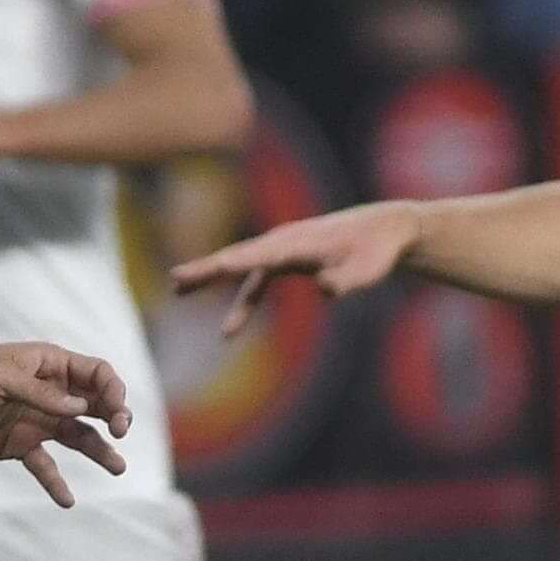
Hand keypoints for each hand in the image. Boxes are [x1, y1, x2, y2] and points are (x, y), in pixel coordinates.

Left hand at [0, 340, 132, 505]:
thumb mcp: (1, 378)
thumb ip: (42, 394)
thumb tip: (82, 407)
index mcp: (48, 365)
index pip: (95, 373)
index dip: (112, 389)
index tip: (116, 410)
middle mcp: (49, 393)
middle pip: (95, 404)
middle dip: (114, 416)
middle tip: (121, 431)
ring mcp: (36, 420)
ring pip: (78, 436)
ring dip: (100, 450)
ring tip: (118, 467)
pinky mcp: (19, 445)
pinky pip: (45, 465)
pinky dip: (57, 482)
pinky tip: (68, 500)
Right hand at [171, 199, 425, 335]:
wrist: (385, 230)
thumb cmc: (377, 251)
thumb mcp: (368, 269)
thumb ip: (347, 280)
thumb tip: (325, 290)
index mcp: (295, 244)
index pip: (253, 256)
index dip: (224, 266)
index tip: (199, 271)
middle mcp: (282, 242)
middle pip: (236, 257)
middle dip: (204, 270)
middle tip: (174, 279)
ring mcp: (283, 250)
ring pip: (239, 266)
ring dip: (210, 278)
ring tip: (178, 289)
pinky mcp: (289, 260)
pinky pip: (257, 282)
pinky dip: (243, 303)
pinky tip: (230, 330)